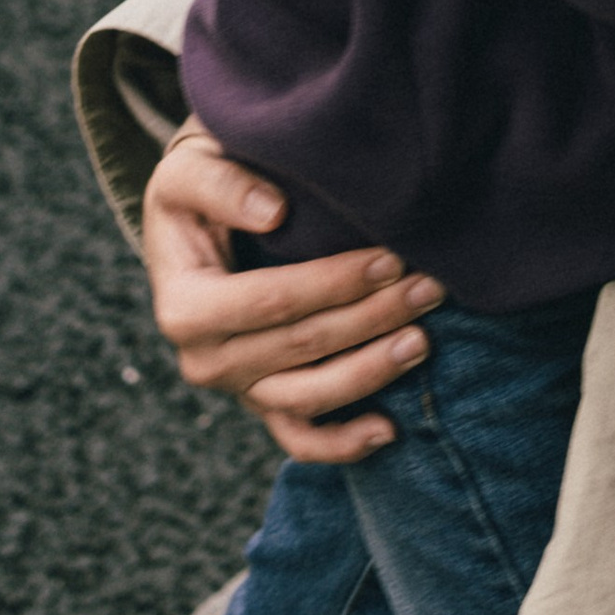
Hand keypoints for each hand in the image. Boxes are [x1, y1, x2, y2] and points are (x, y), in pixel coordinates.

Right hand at [140, 121, 444, 465]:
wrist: (193, 226)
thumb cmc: (198, 189)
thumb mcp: (189, 170)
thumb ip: (221, 184)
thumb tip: (273, 211)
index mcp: (184, 307)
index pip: (272, 301)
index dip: (335, 283)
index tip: (391, 257)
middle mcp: (205, 360)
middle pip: (303, 347)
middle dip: (372, 317)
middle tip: (430, 286)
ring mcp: (236, 389)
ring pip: (309, 398)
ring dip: (372, 372)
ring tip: (423, 340)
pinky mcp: (261, 402)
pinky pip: (300, 437)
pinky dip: (343, 444)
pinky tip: (389, 431)